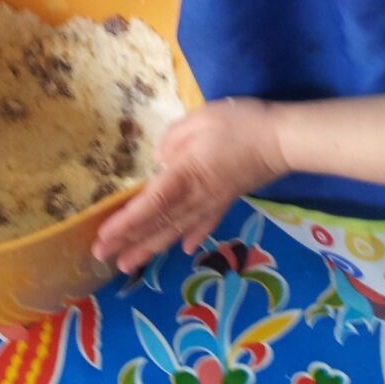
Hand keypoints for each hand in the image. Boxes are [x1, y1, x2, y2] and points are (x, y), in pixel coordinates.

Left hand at [93, 98, 286, 272]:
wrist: (281, 139)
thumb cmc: (239, 124)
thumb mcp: (199, 120)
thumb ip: (173, 140)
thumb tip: (161, 162)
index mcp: (184, 175)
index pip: (149, 206)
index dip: (125, 224)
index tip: (103, 238)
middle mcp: (195, 197)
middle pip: (158, 224)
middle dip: (129, 242)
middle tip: (103, 258)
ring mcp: (212, 202)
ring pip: (176, 230)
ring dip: (151, 248)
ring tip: (129, 264)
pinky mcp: (227, 200)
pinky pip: (204, 224)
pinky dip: (191, 237)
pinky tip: (183, 248)